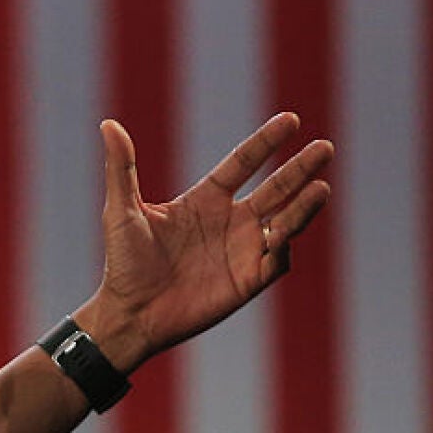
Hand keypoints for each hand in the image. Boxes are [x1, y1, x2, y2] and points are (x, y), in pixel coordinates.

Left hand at [84, 113, 333, 366]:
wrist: (131, 313)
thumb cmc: (124, 262)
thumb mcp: (122, 210)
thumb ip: (122, 168)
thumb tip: (108, 124)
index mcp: (205, 198)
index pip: (244, 163)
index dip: (266, 142)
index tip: (290, 120)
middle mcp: (230, 220)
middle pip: (275, 188)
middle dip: (300, 168)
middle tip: (325, 147)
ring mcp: (242, 250)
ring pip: (285, 221)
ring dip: (304, 205)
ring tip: (321, 186)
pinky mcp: (248, 280)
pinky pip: (276, 259)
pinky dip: (284, 245)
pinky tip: (284, 231)